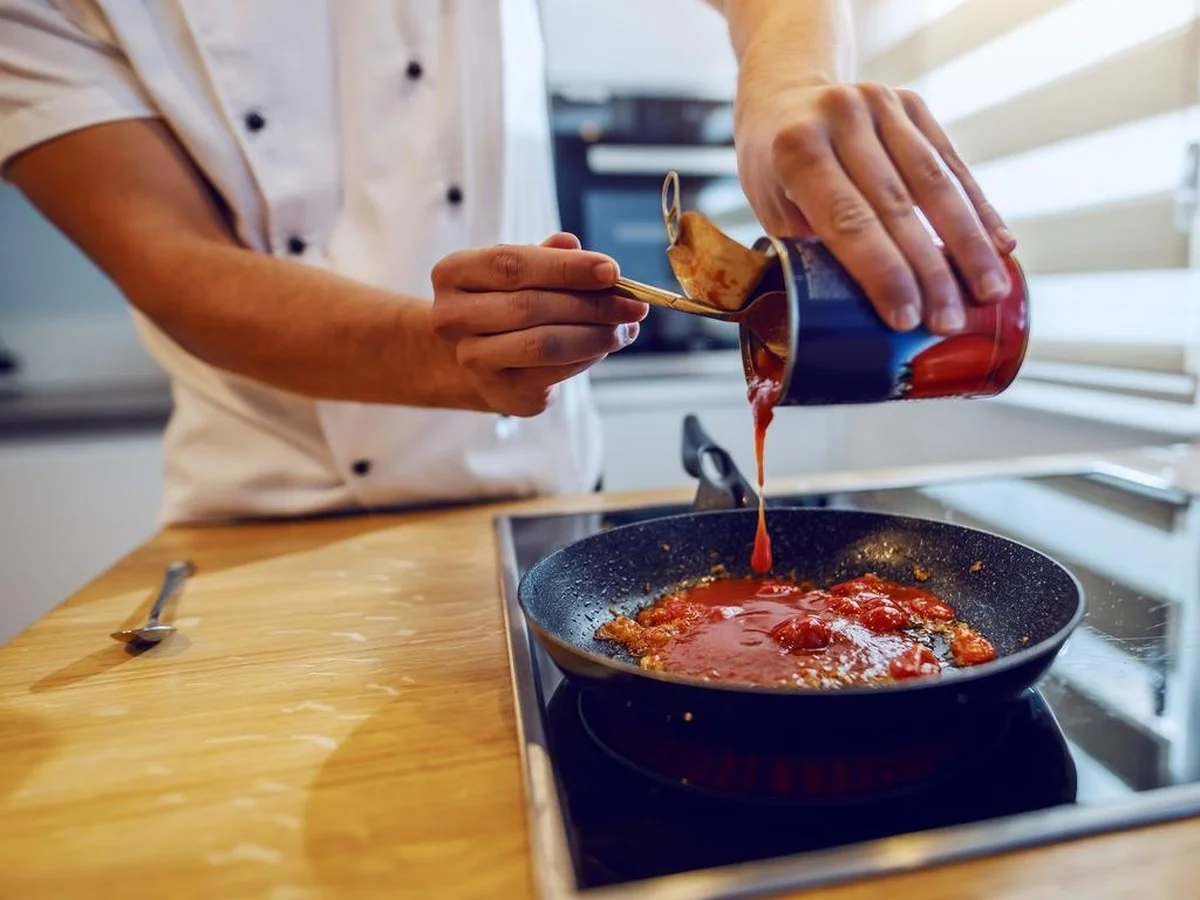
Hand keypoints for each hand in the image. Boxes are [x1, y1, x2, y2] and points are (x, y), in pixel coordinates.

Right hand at [430, 233, 646, 416]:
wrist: (479, 357)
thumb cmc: (505, 302)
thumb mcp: (520, 270)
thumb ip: (547, 257)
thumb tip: (574, 245)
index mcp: (454, 273)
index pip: (512, 265)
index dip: (566, 268)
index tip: (612, 271)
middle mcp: (452, 318)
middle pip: (530, 307)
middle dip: (592, 305)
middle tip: (634, 305)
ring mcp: (473, 360)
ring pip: (543, 344)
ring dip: (596, 335)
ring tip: (626, 327)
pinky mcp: (501, 392)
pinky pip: (555, 372)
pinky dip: (588, 356)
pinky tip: (606, 344)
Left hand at [734, 79, 1016, 333]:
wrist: (782, 94)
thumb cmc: (774, 171)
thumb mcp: (772, 212)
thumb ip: (810, 253)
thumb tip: (857, 318)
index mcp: (797, 149)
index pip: (848, 219)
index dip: (881, 272)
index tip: (907, 319)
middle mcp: (842, 118)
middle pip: (897, 205)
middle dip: (929, 271)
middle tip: (951, 321)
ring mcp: (880, 105)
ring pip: (934, 182)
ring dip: (968, 242)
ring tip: (989, 291)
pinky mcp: (911, 103)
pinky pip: (950, 162)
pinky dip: (977, 207)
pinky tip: (999, 245)